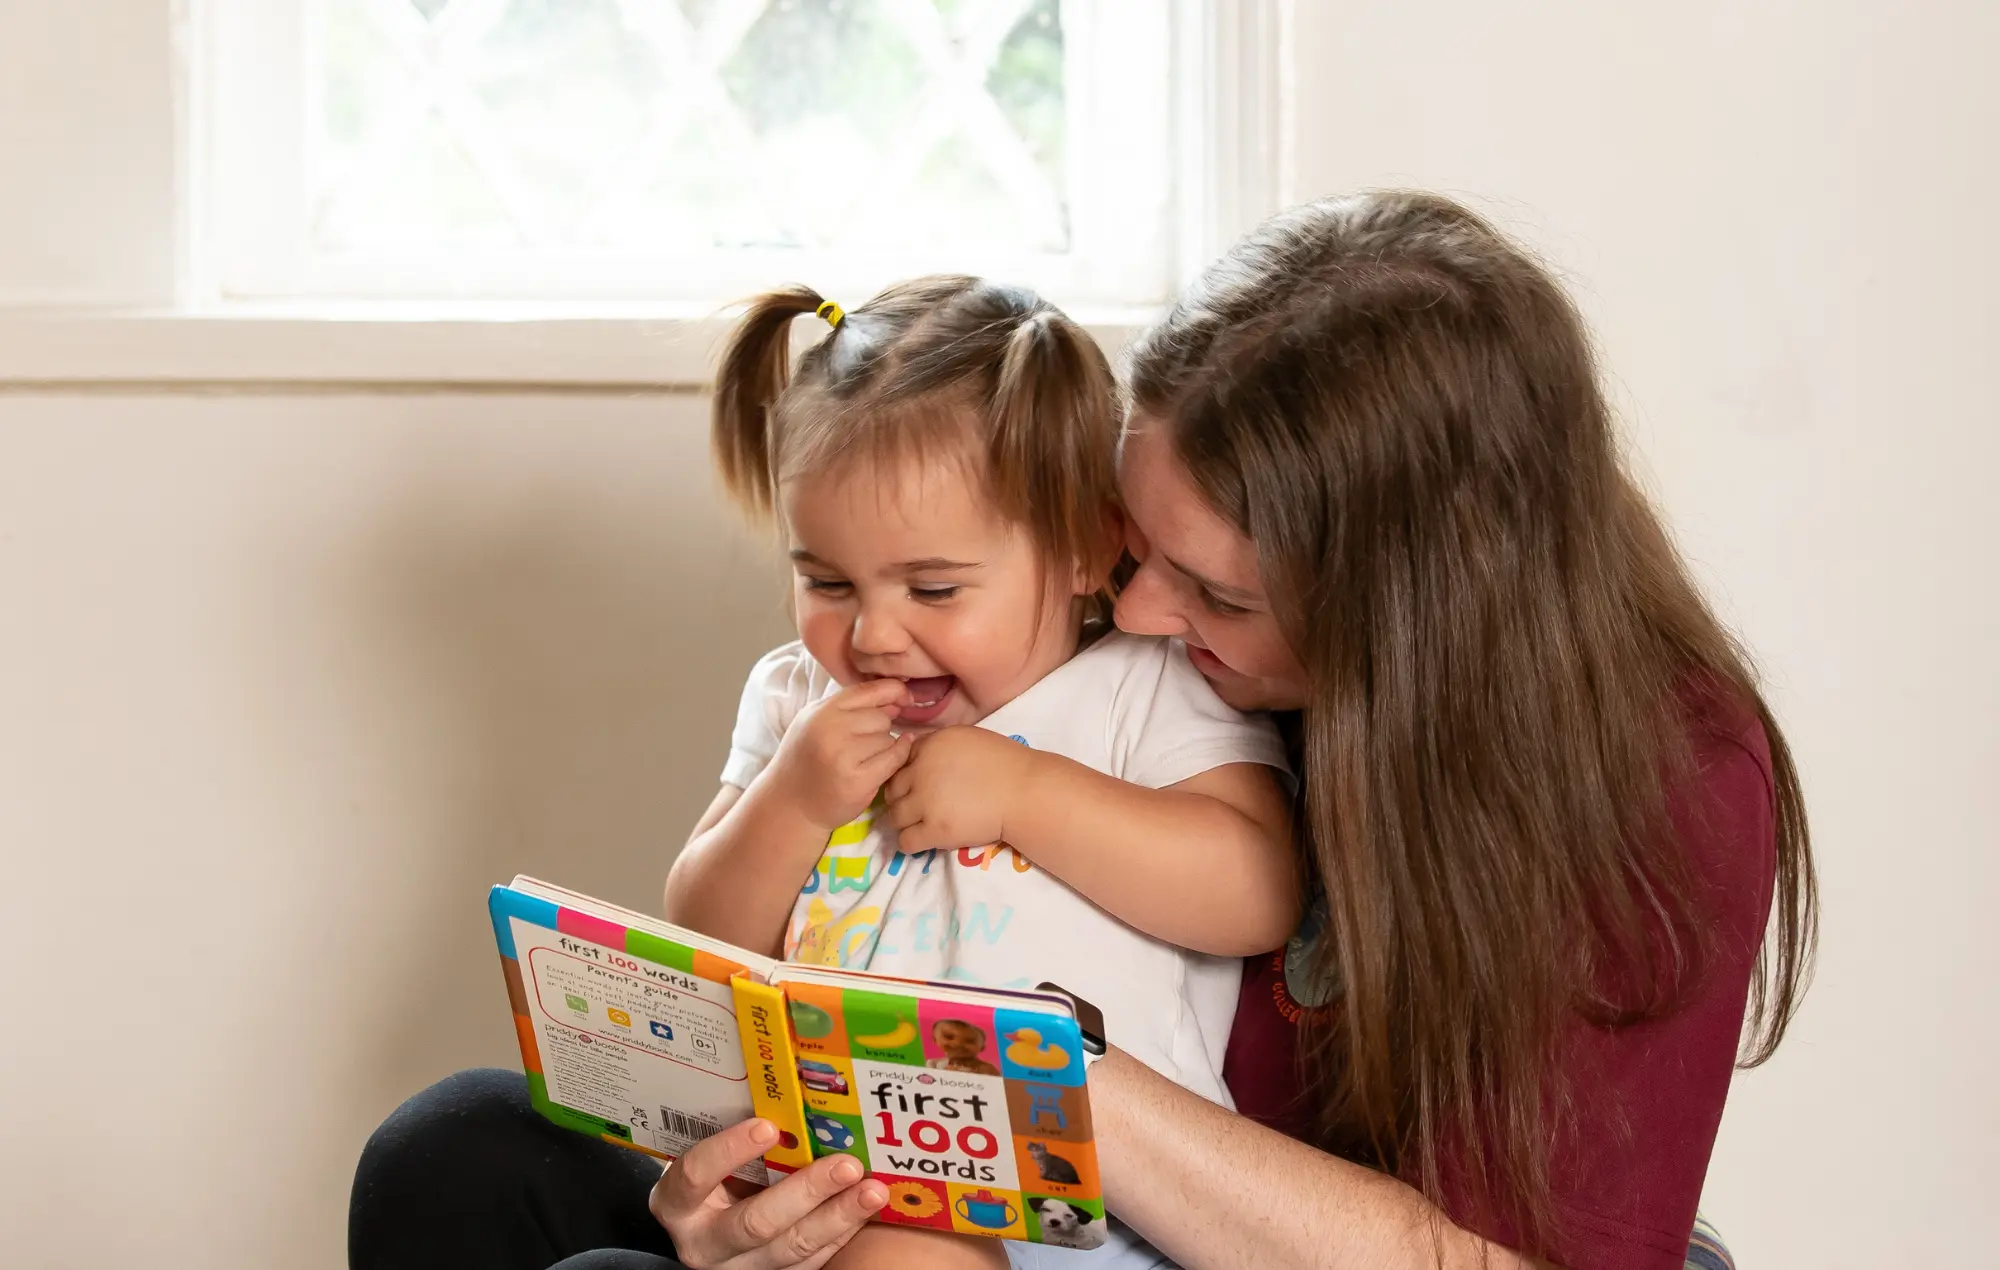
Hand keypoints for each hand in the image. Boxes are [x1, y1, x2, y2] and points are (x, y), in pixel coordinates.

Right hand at [650, 1117, 887, 1269]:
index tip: (767, 1126)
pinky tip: (864, 1208)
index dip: (729, 1150)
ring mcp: (737, 1266)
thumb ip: (733, 1135)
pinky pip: (810, 1262)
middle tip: (847, 1164)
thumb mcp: (705, 1155)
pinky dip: (841, 1233)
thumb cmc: (708, 1176)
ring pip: (792, 1247)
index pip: (697, 1175)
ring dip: (838, 1216)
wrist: (701, 1225)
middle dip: (807, 1191)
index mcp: (677, 1202)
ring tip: (872, 1190)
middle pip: (756, 1222)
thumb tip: (786, 1087)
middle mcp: (702, 1242)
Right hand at [765, 678, 912, 832]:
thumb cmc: (807, 759)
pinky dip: (895, 759)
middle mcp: (832, 729)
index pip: (870, 689)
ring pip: (888, 738)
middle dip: (879, 729)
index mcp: (823, 711)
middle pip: (882, 717)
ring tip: (862, 759)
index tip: (903, 699)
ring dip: (883, 748)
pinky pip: (893, 759)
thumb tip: (896, 700)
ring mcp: (845, 756)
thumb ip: (852, 706)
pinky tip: (884, 764)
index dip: (894, 691)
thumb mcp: (818, 721)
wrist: (791, 803)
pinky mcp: (858, 781)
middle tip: (862, 744)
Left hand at [881, 725, 1036, 853]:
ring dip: (905, 822)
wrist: (1025, 792)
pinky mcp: (934, 831)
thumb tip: (915, 752)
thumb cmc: (1005, 763)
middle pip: (892, 790)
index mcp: (930, 746)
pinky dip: (911, 843)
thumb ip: (937, 745)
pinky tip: (925, 839)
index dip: (907, 775)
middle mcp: (921, 772)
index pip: (899, 762)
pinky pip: (905, 842)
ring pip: (894, 817)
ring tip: (921, 824)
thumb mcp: (967, 738)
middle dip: (902, 799)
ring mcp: (925, 803)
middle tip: (918, 807)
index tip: (918, 784)